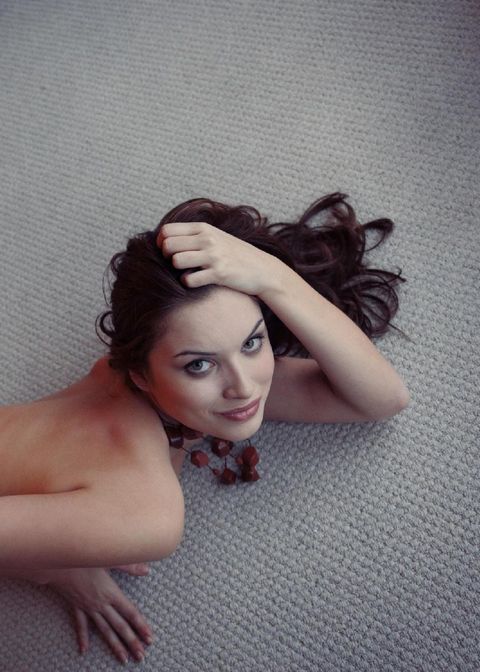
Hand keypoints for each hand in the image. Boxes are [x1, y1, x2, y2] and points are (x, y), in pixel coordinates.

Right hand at [44, 566, 152, 663]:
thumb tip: (146, 570)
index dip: (141, 626)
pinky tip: (84, 650)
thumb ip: (129, 567)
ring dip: (114, 645)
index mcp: (112, 593)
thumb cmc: (85, 559)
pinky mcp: (77, 607)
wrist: (60, 564)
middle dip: (131, 642)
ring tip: (123, 658)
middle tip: (141, 656)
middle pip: (120, 626)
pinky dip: (83, 637)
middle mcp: (102, 604)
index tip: (149, 638)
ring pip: (104, 630)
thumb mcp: (110, 561)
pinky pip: (81, 625)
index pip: (130, 613)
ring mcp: (89, 608)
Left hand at [157, 222, 280, 295]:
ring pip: (176, 261)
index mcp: (204, 228)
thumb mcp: (217, 237)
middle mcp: (207, 239)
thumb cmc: (236, 255)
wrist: (263, 270)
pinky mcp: (218, 273)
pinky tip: (197, 281)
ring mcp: (213, 256)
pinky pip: (189, 280)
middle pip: (168, 245)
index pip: (167, 230)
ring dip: (177, 271)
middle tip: (178, 265)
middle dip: (167, 257)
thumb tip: (167, 240)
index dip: (161, 243)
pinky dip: (189, 283)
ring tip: (188, 272)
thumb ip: (195, 236)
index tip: (168, 252)